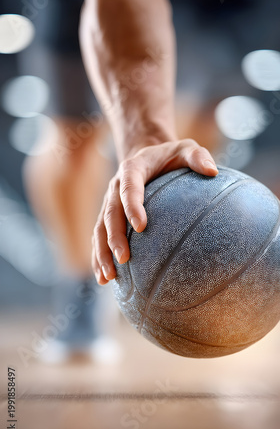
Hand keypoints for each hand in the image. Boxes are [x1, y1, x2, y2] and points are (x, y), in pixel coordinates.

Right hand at [92, 139, 217, 283]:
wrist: (147, 155)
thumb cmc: (171, 156)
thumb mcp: (186, 148)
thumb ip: (197, 156)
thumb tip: (213, 172)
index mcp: (132, 169)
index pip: (129, 188)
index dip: (132, 206)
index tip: (141, 227)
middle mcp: (115, 187)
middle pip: (109, 214)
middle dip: (113, 237)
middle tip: (124, 258)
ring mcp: (109, 203)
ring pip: (100, 229)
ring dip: (102, 253)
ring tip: (108, 277)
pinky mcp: (109, 217)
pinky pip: (101, 237)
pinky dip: (100, 257)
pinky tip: (106, 280)